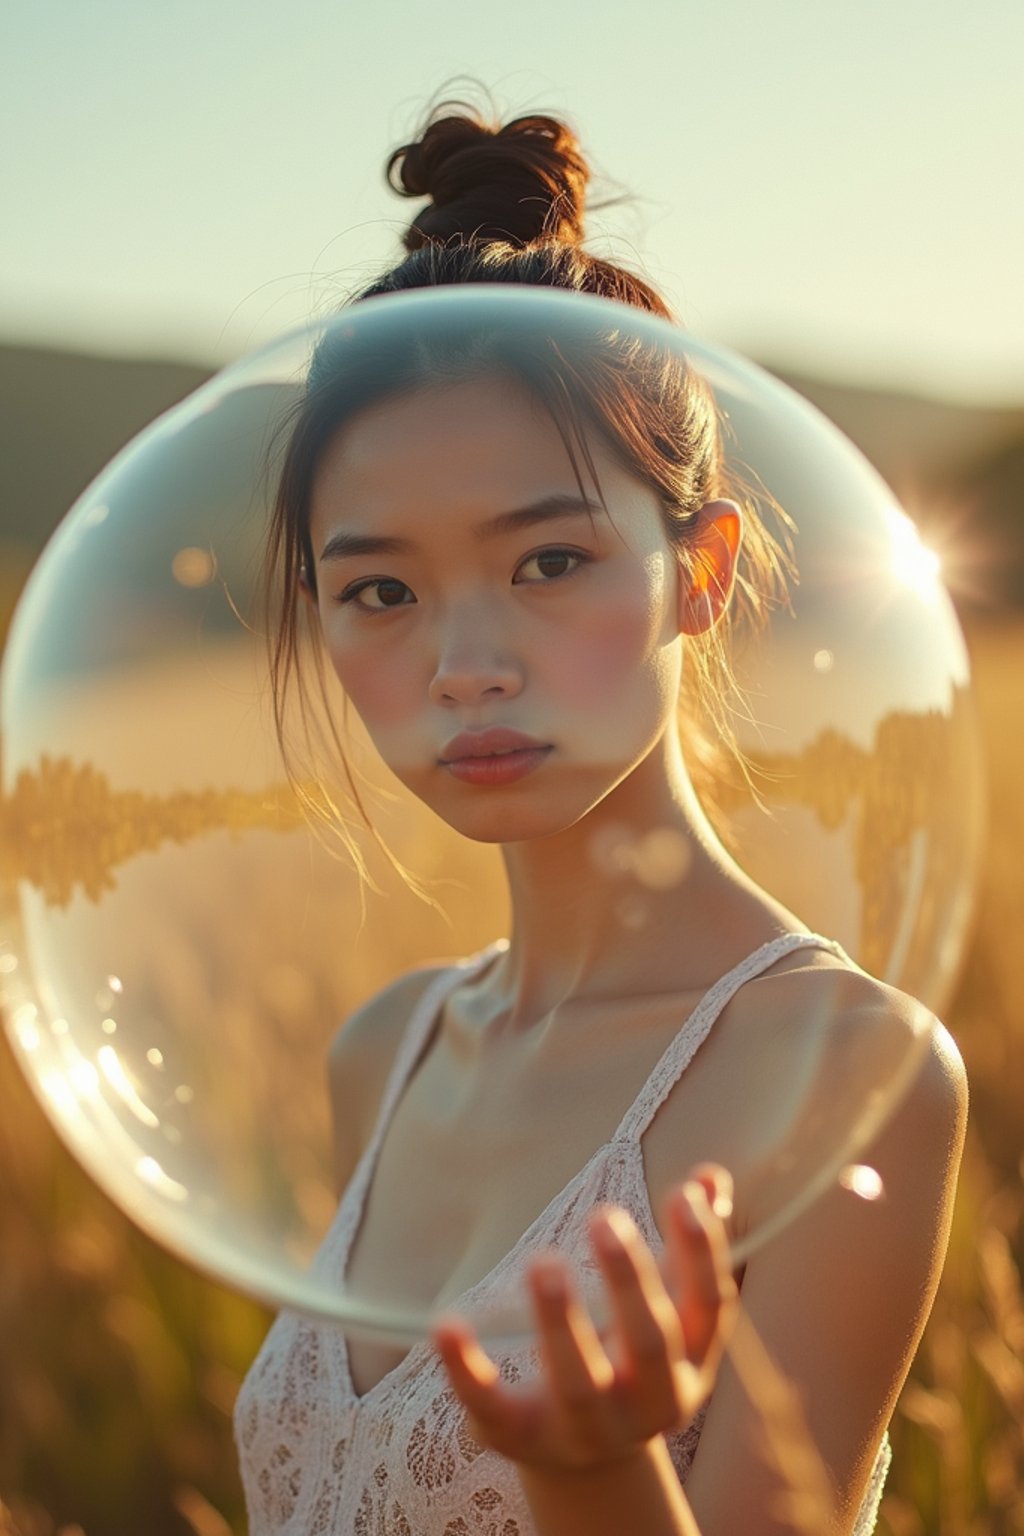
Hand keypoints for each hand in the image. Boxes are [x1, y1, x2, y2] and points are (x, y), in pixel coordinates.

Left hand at [430, 1165, 737, 1475]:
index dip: (702, 1252)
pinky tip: (447, 1325)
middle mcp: (646, 1405)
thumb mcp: (667, 1313)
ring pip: (578, 1384)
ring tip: (543, 1260)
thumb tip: (712, 1177)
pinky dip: (468, 1370)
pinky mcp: (522, 1439)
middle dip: (629, 1281)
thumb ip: (690, 1246)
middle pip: (649, 1346)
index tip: (683, 1193)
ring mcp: (585, 1431)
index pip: (708, 1308)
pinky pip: (493, 1407)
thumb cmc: (630, 1361)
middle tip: (602, 1216)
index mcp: (689, 1366)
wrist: (588, 1462)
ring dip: (561, 1321)